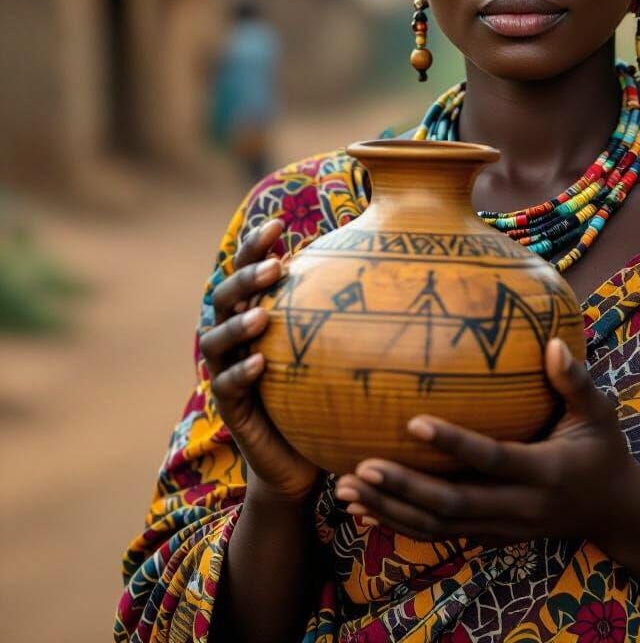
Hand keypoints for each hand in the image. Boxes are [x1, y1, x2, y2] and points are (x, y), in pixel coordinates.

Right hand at [199, 218, 319, 503]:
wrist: (300, 455)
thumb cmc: (319, 388)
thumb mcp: (330, 342)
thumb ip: (339, 305)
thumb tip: (384, 255)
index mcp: (254, 312)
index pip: (248, 270)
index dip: (256, 246)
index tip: (278, 225)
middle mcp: (235, 338)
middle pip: (224, 295)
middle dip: (247, 277)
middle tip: (276, 267)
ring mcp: (228, 372)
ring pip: (215, 339)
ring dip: (237, 324)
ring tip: (263, 315)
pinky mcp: (232, 409)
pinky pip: (226, 386)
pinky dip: (241, 372)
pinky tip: (261, 364)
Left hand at [334, 339, 637, 545]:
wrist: (613, 511)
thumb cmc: (602, 449)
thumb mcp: (599, 413)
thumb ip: (575, 380)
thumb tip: (553, 340)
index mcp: (545, 472)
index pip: (492, 459)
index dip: (453, 443)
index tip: (412, 421)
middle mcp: (520, 508)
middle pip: (454, 504)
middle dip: (405, 488)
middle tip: (362, 466)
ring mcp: (503, 529)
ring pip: (439, 527)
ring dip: (392, 511)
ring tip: (349, 489)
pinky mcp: (491, 537)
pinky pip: (440, 535)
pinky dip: (401, 526)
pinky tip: (365, 513)